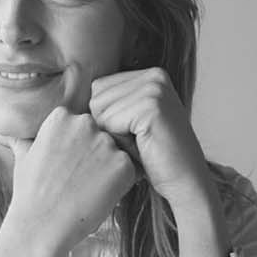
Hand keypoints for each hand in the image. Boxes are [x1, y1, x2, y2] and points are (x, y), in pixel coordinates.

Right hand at [0, 106, 138, 256]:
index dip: (77, 151)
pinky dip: (120, 185)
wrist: (41, 226)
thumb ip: (24, 139)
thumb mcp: (24, 158)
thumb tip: (2, 132)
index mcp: (61, 116)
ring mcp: (106, 143)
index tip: (65, 169)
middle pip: (102, 137)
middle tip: (77, 181)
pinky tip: (98, 197)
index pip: (83, 127)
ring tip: (86, 191)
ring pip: (118, 154)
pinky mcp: (123, 165)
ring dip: (109, 171)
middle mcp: (85, 123)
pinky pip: (131, 171)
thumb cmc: (31, 194)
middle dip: (96, 157)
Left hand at [88, 67, 211, 208]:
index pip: (99, 88)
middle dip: (109, 127)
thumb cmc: (154, 158)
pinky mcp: (151, 106)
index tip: (135, 132)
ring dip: (114, 136)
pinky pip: (109, 123)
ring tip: (140, 145)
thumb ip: (114, 102)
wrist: (186, 182)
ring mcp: (154, 89)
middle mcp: (154, 76)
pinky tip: (143, 149)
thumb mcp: (134, 121)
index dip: (107, 118)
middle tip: (138, 141)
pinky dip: (121, 143)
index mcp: (150, 74)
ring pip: (100, 111)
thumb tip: (70, 94)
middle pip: (97, 98)